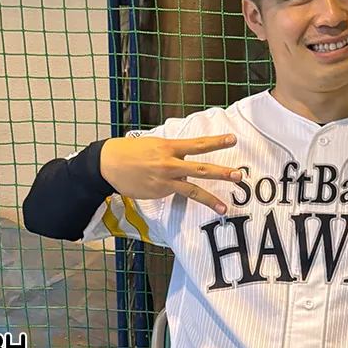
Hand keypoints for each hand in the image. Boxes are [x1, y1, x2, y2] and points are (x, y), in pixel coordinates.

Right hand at [100, 134, 240, 213]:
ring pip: (192, 190)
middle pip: (201, 169)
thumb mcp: (155, 144)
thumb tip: (188, 159)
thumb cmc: (132, 152)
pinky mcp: (159, 193)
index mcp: (170, 147)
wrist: (109, 164)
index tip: (233, 140)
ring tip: (224, 208)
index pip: (198, 144)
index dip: (217, 141)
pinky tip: (177, 193)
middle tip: (238, 176)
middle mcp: (170, 163)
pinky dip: (182, 194)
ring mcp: (165, 180)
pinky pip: (176, 194)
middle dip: (222, 173)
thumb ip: (173, 151)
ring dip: (210, 199)